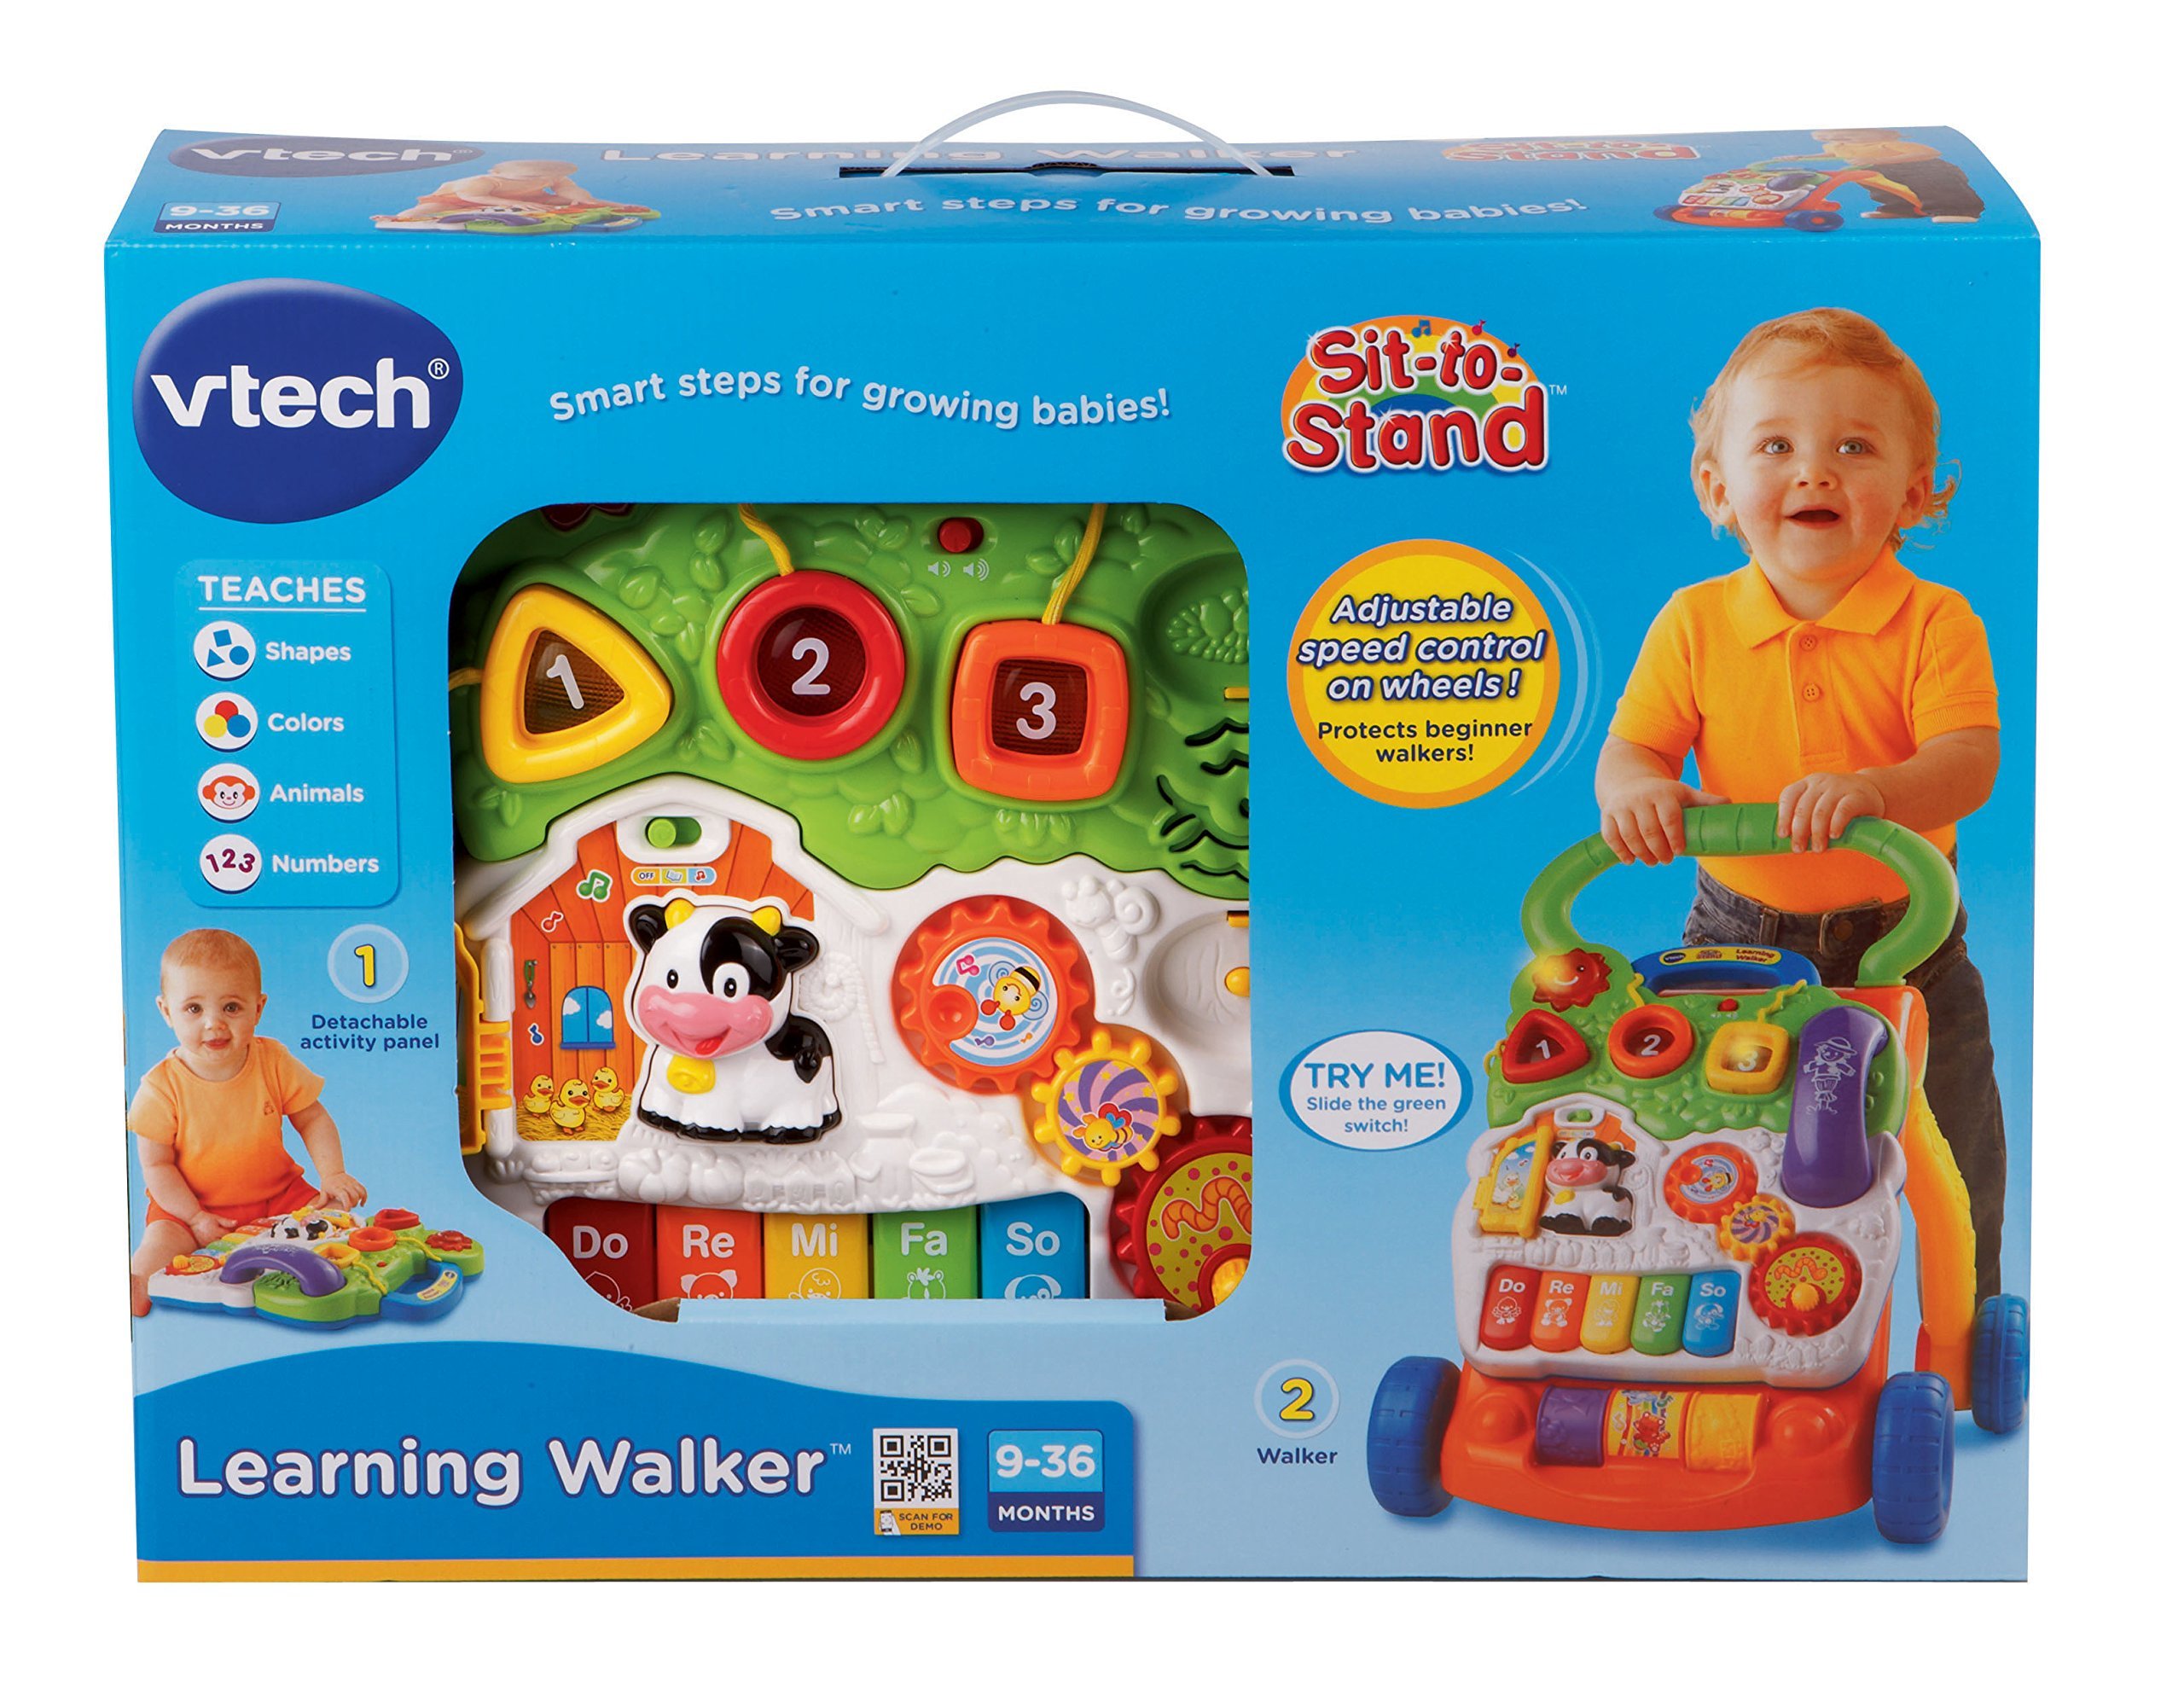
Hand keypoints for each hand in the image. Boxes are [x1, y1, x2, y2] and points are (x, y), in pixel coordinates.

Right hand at [187, 1210, 235, 1245]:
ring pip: (216, 1248)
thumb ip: (227, 1222)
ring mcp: (205, 1243)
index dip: (232, 1237)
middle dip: (226, 1243)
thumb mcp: (218, 1218)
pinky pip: (209, 1249)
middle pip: (222, 1244)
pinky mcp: (201, 1245)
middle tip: (231, 1243)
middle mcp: (211, 1238)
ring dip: (220, 1247)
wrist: (194, 1219)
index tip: (235, 1237)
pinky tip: (217, 1247)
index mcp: (216, 1232)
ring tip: (224, 1245)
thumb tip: (236, 1222)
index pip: (227, 1237)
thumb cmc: (207, 1218)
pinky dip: (213, 1248)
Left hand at [316, 1171, 366, 1210]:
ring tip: (355, 1204)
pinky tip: (362, 1202)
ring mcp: (352, 1183)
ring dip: (359, 1200)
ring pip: (360, 1192)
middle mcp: (346, 1185)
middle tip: (348, 1207)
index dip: (347, 1204)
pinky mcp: (356, 1182)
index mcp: (337, 1188)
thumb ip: (321, 1202)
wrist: (333, 1172)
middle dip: (353, 1204)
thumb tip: (314, 1209)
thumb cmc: (328, 1183)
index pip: (345, 1196)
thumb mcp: (323, 1192)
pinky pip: (363, 1189)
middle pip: (354, 1196)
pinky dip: (364, 1196)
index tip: (347, 1210)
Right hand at [1600, 778, 1727, 864]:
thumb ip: (1705, 801)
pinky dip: (1620, 851)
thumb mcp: (1684, 793)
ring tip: (1651, 861)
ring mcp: (1621, 806)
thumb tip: (1731, 804)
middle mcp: (1640, 798)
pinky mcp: (1607, 814)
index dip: (1674, 838)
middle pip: (1649, 830)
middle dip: (1658, 850)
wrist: (1629, 780)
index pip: (1670, 819)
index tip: (1679, 852)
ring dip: (1641, 853)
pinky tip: (1630, 860)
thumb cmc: (1663, 793)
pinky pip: (1611, 836)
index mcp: (1663, 794)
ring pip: (1630, 835)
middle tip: (1666, 860)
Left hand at [1777, 772, 1884, 850]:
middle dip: (1799, 831)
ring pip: (1821, 811)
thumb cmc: (1838, 803)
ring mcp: (1839, 787)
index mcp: (1807, 784)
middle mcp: (1820, 783)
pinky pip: (1843, 811)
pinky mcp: (1856, 795)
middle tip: (1799, 849)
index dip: (1783, 816)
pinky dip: (1835, 825)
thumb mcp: (1820, 804)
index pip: (1789, 796)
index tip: (1783, 835)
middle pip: (1803, 807)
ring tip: (1818, 849)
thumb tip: (1795, 844)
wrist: (1871, 790)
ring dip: (1817, 833)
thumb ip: (1807, 818)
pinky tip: (1834, 836)